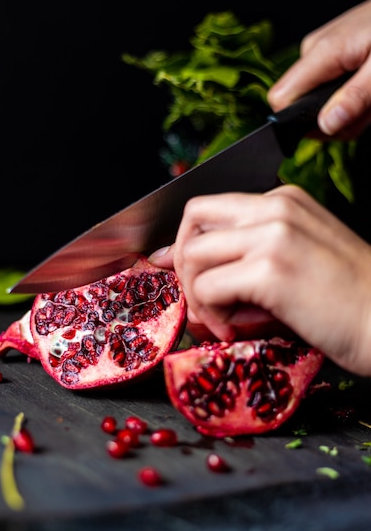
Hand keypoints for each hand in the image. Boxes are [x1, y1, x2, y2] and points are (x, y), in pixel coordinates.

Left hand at [150, 185, 370, 375]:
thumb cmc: (349, 300)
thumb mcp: (297, 259)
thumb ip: (247, 255)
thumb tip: (182, 263)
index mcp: (284, 201)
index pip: (212, 209)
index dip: (189, 242)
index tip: (186, 273)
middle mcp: (276, 208)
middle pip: (194, 219)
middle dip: (183, 261)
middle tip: (202, 298)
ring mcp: (274, 235)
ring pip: (193, 255)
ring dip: (198, 295)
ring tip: (224, 321)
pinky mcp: (272, 269)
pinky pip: (208, 286)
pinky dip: (212, 313)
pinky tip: (236, 329)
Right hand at [268, 0, 370, 139]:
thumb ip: (356, 98)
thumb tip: (326, 125)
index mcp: (322, 51)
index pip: (281, 99)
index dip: (301, 122)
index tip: (336, 126)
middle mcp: (314, 51)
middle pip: (302, 106)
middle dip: (338, 119)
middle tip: (370, 110)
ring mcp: (322, 53)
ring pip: (319, 102)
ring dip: (350, 111)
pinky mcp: (333, 55)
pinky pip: (330, 89)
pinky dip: (352, 97)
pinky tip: (370, 89)